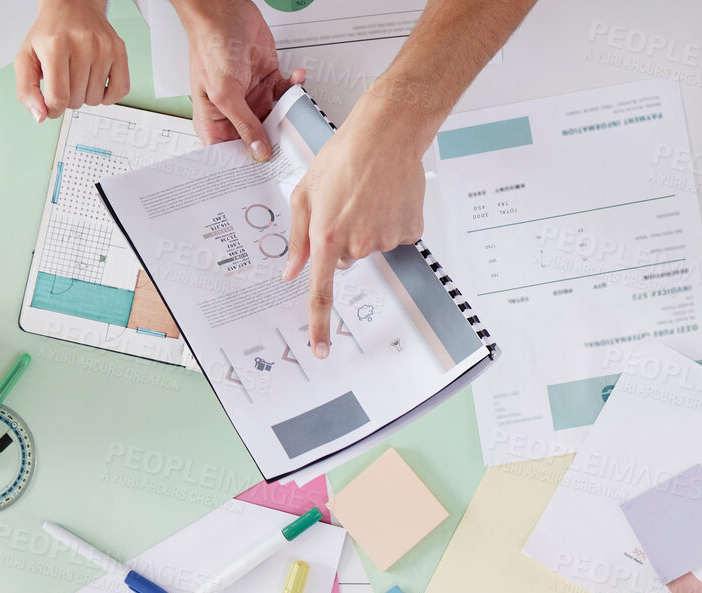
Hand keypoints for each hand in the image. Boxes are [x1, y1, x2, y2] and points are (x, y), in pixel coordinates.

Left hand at [15, 0, 129, 121]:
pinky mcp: (119, 50)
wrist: (72, 6)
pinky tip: (96, 83)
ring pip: (95, 100)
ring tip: (78, 76)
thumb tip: (40, 116)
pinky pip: (119, 90)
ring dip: (85, 95)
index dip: (52, 109)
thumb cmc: (49, 34)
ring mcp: (103, 47)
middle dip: (68, 98)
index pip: (58, 98)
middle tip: (64, 79)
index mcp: (56, 45)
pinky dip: (107, 95)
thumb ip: (26, 90)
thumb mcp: (26, 59)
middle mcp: (82, 43)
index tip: (50, 102)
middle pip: (76, 101)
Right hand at [175, 0, 295, 154]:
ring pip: (276, 118)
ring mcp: (251, 96)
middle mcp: (233, 111)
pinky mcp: (267, 80)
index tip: (262, 173)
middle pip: (256, 139)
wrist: (225, 12)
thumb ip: (244, 123)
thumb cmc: (210, 46)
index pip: (229, 153)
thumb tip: (258, 149)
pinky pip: (285, 93)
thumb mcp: (224, 93)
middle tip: (289, 146)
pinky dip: (294, 89)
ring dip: (288, 113)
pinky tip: (295, 81)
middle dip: (274, 141)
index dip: (244, 165)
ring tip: (296, 110)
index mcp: (214, 121)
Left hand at [283, 95, 426, 357]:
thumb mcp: (304, 195)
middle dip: (341, 241)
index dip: (320, 324)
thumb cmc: (342, 157)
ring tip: (367, 195)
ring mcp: (386, 239)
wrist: (388, 133)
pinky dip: (390, 222)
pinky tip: (387, 197)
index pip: (321, 292)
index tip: (321, 350)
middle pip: (343, 262)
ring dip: (365, 228)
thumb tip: (291, 272)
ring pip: (368, 248)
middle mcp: (357, 243)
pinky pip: (394, 239)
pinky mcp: (409, 231)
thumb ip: (297, 239)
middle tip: (345, 205)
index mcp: (327, 237)